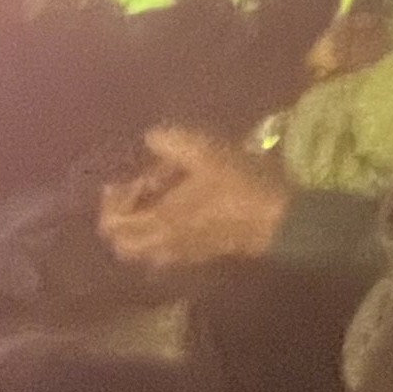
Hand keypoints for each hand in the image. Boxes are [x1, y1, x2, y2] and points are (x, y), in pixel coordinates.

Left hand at [98, 127, 286, 269]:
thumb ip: (171, 141)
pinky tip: (182, 209)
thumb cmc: (239, 186)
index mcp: (158, 222)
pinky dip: (161, 233)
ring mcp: (183, 254)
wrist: (280, 220)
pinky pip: (166, 251)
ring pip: (145, 250)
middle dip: (123, 218)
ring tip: (159, 200)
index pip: (113, 224)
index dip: (113, 201)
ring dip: (142, 227)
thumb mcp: (206, 152)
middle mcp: (163, 244)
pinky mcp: (201, 254)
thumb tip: (150, 137)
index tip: (128, 178)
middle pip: (124, 244)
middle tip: (137, 192)